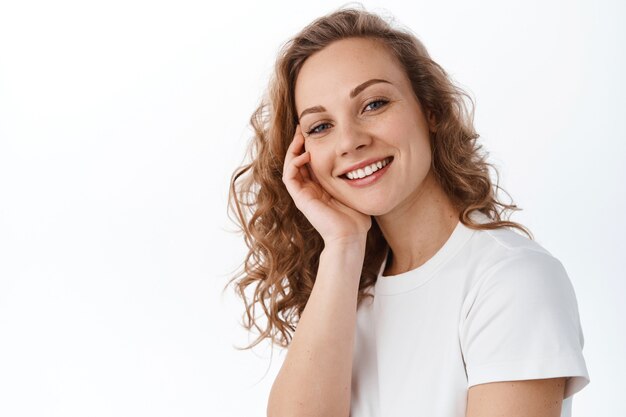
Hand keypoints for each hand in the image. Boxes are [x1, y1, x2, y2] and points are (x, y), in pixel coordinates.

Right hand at [282, 125, 371, 245]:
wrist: (350, 236)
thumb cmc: (357, 218)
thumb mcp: (355, 191)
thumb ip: (354, 177)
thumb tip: (365, 160)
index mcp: (320, 187)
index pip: (310, 162)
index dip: (310, 146)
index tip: (316, 130)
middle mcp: (309, 189)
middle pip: (297, 161)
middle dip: (299, 143)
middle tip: (303, 127)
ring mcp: (303, 194)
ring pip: (290, 166)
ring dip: (293, 149)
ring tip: (301, 136)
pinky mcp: (300, 199)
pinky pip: (289, 176)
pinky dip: (294, 163)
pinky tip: (306, 154)